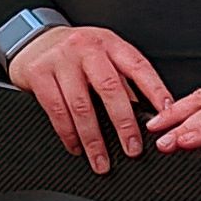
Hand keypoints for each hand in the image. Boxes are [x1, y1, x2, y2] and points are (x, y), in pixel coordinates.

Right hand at [6, 22, 175, 172]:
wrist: (34, 40)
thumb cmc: (76, 53)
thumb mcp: (103, 56)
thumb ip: (123, 80)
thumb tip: (147, 114)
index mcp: (110, 43)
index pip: (138, 67)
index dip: (155, 91)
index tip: (167, 114)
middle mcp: (87, 48)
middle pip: (110, 89)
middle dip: (124, 124)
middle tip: (132, 149)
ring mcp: (61, 60)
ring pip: (81, 106)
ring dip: (93, 139)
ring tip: (101, 160)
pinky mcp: (39, 74)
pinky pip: (57, 110)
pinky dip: (68, 134)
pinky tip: (76, 147)